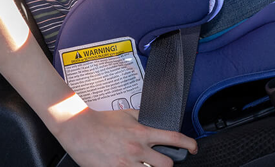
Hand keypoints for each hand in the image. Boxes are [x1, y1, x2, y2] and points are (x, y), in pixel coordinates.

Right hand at [56, 107, 196, 166]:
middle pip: (167, 164)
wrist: (80, 129)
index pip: (173, 138)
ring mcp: (126, 163)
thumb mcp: (127, 113)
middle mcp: (137, 149)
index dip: (189, 144)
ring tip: (146, 166)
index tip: (194, 148)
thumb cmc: (102, 121)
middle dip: (169, 164)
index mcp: (142, 132)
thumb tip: (157, 119)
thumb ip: (144, 117)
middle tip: (164, 162)